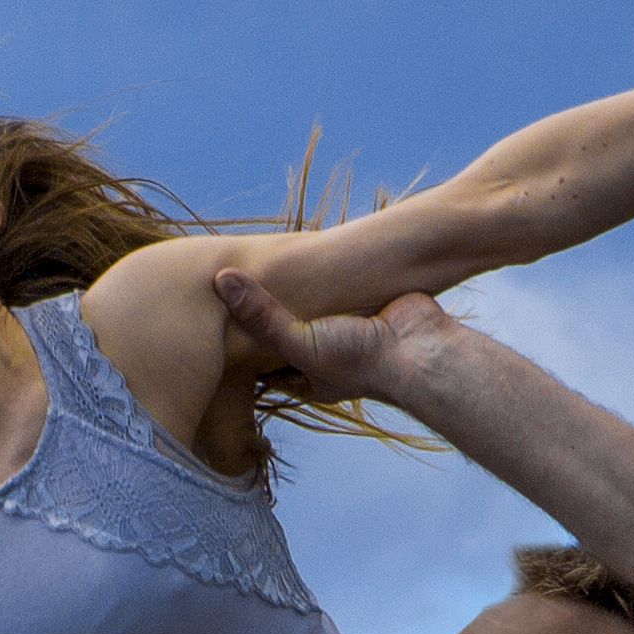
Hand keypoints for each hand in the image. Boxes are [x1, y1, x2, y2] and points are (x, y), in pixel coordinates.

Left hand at [210, 271, 460, 406]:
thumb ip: (260, 315)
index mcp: (306, 378)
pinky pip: (337, 289)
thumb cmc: (360, 360)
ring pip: (311, 309)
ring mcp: (346, 332)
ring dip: (297, 291)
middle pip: (286, 334)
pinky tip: (308, 256)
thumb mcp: (299, 342)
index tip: (213, 322)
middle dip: (267, 315)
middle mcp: (325, 358)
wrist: (421, 348)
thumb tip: (220, 281)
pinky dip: (324, 277)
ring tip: (266, 266)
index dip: (241, 346)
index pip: (263, 366)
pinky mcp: (365, 307)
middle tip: (232, 287)